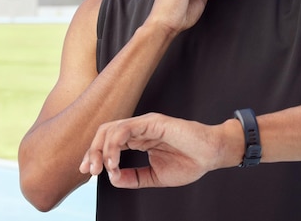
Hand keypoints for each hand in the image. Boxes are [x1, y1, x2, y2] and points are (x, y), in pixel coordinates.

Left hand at [79, 113, 222, 187]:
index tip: (89, 173)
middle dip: (92, 152)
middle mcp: (139, 129)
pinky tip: (114, 161)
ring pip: (111, 129)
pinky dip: (114, 145)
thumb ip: (134, 177)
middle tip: (90, 171)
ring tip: (103, 168)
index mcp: (139, 139)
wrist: (211, 154)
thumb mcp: (155, 176)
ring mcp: (145, 124)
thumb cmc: (190, 162)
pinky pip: (126, 128)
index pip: (109, 142)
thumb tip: (113, 179)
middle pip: (105, 133)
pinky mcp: (153, 122)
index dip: (95, 155)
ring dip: (101, 149)